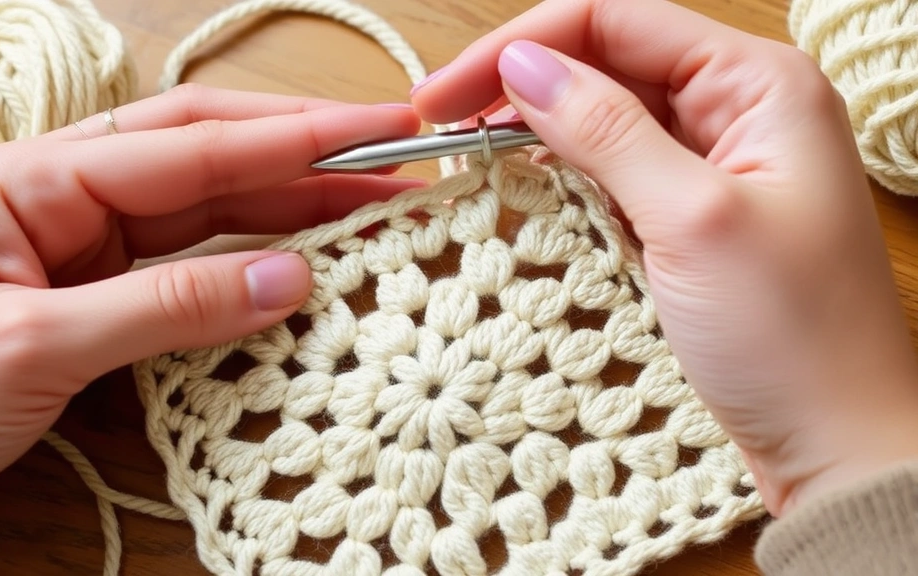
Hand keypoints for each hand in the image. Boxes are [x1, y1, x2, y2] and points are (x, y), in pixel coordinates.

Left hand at [0, 85, 421, 554]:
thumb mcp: (32, 346)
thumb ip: (167, 306)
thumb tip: (290, 276)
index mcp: (38, 178)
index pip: (193, 144)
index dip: (297, 137)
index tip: (381, 130)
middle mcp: (67, 200)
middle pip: (210, 159)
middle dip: (306, 157)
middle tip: (396, 159)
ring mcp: (85, 252)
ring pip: (209, 212)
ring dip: (290, 209)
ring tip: (373, 209)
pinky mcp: (98, 304)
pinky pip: (191, 271)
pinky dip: (250, 269)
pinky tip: (302, 266)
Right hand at [411, 0, 917, 517]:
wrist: (837, 445)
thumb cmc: (793, 336)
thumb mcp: (693, 218)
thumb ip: (607, 130)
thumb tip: (524, 65)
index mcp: (758, 85)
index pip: (617, 21)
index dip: (522, 46)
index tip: (445, 95)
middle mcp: (739, 111)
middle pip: (607, 63)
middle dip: (520, 85)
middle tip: (437, 124)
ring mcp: (715, 165)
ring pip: (605, 119)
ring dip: (537, 131)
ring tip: (466, 153)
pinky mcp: (692, 216)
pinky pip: (616, 173)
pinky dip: (564, 177)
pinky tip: (521, 187)